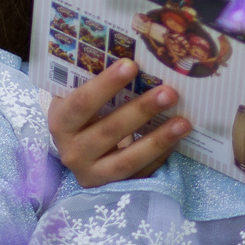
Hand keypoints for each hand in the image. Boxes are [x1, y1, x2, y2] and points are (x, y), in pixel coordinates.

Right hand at [50, 58, 190, 185]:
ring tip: (183, 122)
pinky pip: (140, 173)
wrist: (77, 151)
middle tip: (170, 92)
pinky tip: (178, 139)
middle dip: (142, 110)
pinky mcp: (113, 188)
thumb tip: (134, 57)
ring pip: (127, 159)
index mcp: (61, 122)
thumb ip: (95, 83)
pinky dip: (160, 156)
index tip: (131, 65)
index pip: (82, 103)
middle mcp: (72, 152)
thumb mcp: (79, 99)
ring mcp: (92, 174)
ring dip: (158, 139)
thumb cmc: (83, 115)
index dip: (106, 85)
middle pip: (109, 131)